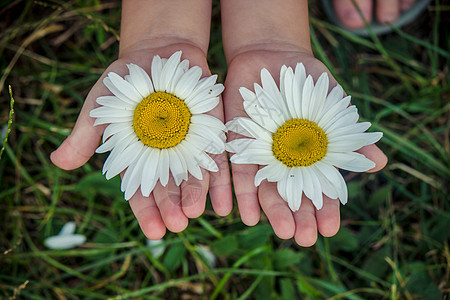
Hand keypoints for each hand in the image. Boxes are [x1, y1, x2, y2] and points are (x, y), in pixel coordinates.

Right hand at [51, 43, 232, 238]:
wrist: (160, 52)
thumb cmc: (126, 82)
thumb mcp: (102, 106)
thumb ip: (86, 135)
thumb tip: (59, 162)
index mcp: (139, 160)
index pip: (141, 192)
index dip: (147, 213)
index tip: (154, 232)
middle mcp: (165, 159)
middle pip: (170, 190)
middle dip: (172, 209)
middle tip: (176, 225)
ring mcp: (190, 148)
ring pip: (194, 178)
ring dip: (195, 197)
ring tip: (194, 212)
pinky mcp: (212, 133)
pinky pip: (218, 158)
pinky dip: (220, 179)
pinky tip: (223, 200)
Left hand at [223, 49, 387, 245]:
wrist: (273, 57)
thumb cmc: (309, 83)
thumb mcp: (334, 105)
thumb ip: (352, 135)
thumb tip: (381, 162)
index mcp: (311, 158)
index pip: (320, 190)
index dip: (326, 209)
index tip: (330, 228)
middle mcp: (286, 162)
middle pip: (292, 196)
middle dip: (299, 217)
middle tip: (306, 238)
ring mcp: (262, 155)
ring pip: (266, 190)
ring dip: (273, 211)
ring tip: (282, 230)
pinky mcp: (238, 144)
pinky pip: (237, 171)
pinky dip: (239, 193)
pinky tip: (242, 215)